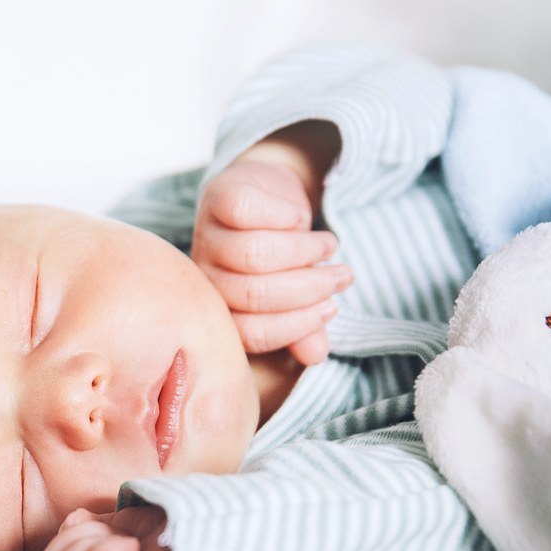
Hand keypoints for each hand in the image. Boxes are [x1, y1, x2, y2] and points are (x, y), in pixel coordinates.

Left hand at [192, 122, 350, 364]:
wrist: (265, 194)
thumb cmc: (281, 251)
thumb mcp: (295, 290)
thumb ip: (303, 326)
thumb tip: (316, 355)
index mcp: (223, 312)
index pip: (253, 333)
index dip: (296, 325)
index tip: (331, 308)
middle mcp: (208, 278)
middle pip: (254, 293)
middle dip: (308, 288)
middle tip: (342, 277)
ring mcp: (208, 237)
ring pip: (253, 253)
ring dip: (303, 251)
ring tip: (329, 247)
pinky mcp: (216, 199)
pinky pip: (246, 211)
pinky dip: (282, 216)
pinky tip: (300, 218)